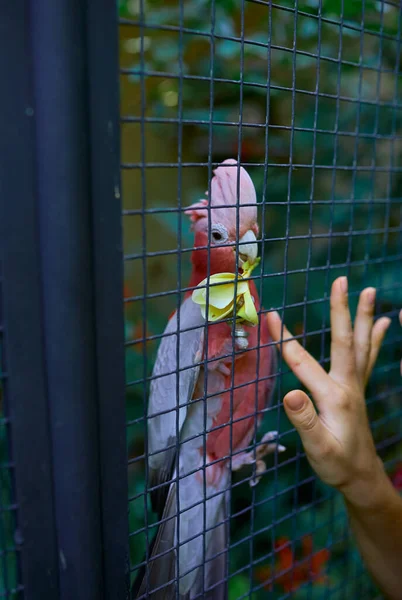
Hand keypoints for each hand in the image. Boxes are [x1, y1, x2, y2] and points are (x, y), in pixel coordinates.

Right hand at [266, 277, 391, 507]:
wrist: (362, 477)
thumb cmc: (336, 465)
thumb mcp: (317, 448)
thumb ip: (304, 421)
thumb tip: (290, 394)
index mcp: (333, 396)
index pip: (302, 362)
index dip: (283, 338)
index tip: (270, 315)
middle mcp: (348, 385)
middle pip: (343, 341)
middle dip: (341, 310)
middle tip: (342, 281)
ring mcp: (356, 385)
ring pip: (361, 344)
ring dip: (364, 316)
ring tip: (369, 292)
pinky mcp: (358, 389)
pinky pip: (369, 357)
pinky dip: (376, 338)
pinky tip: (383, 323)